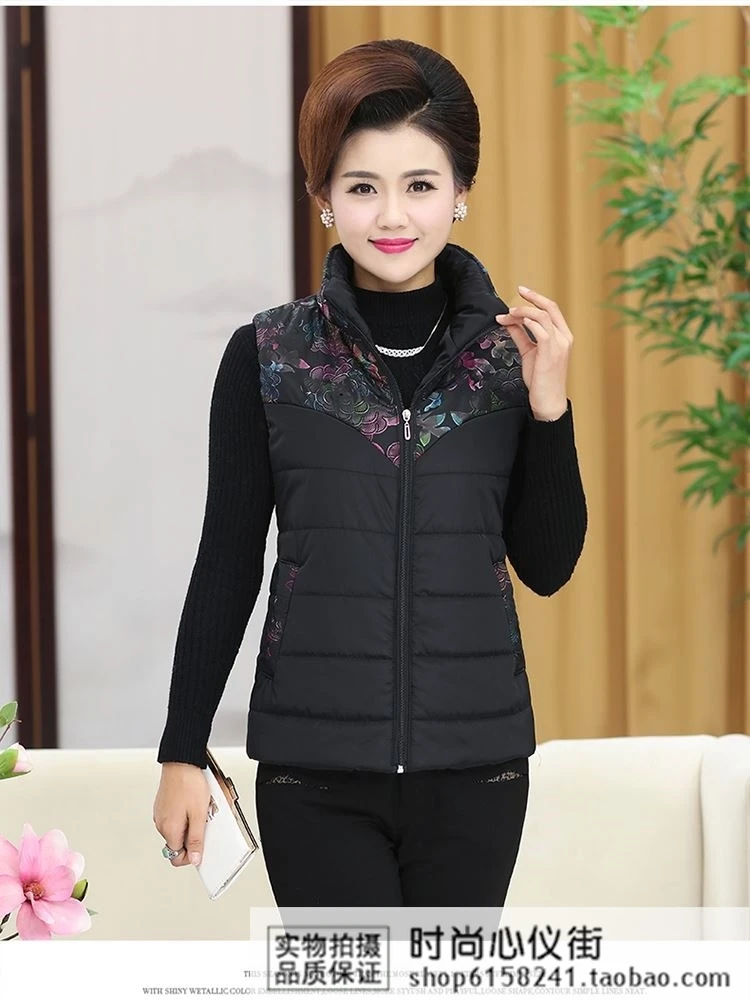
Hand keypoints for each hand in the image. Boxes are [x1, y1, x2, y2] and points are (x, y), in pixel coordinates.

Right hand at [153, 762, 210, 868]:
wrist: (181, 761)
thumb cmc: (189, 783)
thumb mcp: (199, 814)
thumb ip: (196, 839)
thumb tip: (195, 858)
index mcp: (169, 830)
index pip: (177, 857)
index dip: (191, 855)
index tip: (201, 847)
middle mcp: (161, 824)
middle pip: (177, 843)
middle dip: (192, 837)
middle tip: (203, 823)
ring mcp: (160, 814)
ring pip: (176, 830)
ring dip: (189, 825)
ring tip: (199, 809)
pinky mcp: (163, 805)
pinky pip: (174, 818)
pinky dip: (184, 815)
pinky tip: (192, 803)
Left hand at [496, 285, 572, 420]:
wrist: (548, 400)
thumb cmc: (541, 379)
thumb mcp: (529, 352)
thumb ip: (521, 335)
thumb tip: (508, 321)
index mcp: (562, 336)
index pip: (552, 310)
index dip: (537, 298)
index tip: (522, 290)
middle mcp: (564, 338)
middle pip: (550, 308)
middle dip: (533, 297)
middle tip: (518, 290)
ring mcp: (559, 344)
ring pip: (542, 316)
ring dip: (523, 311)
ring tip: (508, 314)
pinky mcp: (551, 353)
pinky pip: (541, 330)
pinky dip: (528, 322)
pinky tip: (516, 321)